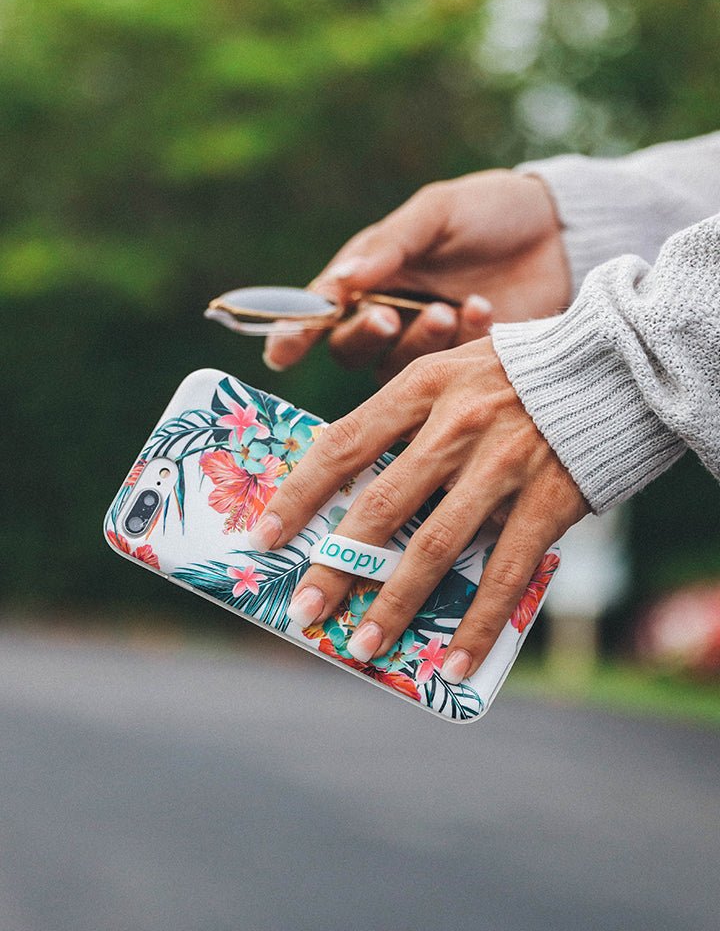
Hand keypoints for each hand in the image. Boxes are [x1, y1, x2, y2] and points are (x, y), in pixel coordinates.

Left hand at [250, 337, 588, 681]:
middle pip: (380, 507)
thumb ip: (403, 421)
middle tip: (303, 609)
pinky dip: (476, 624)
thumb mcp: (450, 373)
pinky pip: (504, 575)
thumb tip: (351, 490)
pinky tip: (451, 662)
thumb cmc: (515, 374)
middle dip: (335, 565)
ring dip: (393, 603)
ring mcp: (502, 465)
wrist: (613, 365)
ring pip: (434, 548)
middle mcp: (456, 425)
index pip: (342, 445)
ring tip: (363, 645)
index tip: (263, 538)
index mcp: (422, 386)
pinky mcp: (547, 501)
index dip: (298, 496)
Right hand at [264, 171, 570, 382]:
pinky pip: (446, 371)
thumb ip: (391, 243)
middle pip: (349, 350)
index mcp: (370, 274)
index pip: (320, 310)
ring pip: (395, 369)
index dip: (294, 333)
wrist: (560, 233)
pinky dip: (461, 341)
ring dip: (417, 342)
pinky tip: (484, 309)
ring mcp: (427, 346)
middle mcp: (389, 315)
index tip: (281, 352)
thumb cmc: (490, 212)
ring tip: (450, 308)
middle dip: (364, 336)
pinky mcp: (464, 366)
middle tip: (389, 318)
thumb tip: (343, 280)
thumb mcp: (438, 212)